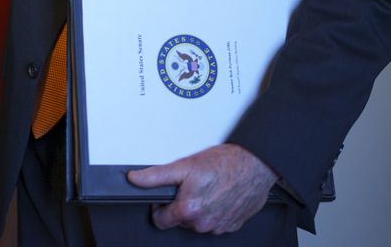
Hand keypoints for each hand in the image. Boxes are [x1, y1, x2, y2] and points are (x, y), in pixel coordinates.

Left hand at [126, 144, 277, 234]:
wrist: (255, 164)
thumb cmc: (224, 163)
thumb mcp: (184, 165)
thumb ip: (156, 176)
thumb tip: (135, 179)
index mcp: (188, 210)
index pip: (160, 221)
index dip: (159, 206)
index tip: (166, 196)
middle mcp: (203, 223)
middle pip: (180, 221)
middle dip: (181, 205)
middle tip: (190, 186)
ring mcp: (219, 226)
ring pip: (198, 223)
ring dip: (199, 208)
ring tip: (206, 188)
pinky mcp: (232, 225)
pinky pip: (216, 222)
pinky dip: (215, 211)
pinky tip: (219, 195)